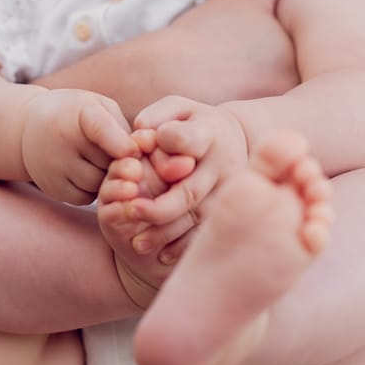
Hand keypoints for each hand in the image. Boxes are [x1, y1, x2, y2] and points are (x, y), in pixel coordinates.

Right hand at [20, 88, 135, 204]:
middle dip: (117, 162)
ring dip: (105, 178)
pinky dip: (90, 190)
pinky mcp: (51, 187)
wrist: (30, 128)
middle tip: (113, 153)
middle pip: (108, 164)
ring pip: (98, 185)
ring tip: (97, 162)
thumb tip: (140, 157)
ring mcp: (54, 166)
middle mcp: (62, 140)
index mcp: (80, 113)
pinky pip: (85, 198)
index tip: (133, 152)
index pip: (101, 130)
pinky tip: (84, 173)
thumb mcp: (100, 108)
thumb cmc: (76, 115)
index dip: (121, 144)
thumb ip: (123, 129)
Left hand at [124, 98, 249, 240]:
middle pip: (190, 191)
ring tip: (137, 243)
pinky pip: (206, 234)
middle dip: (159, 206)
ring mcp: (228, 191)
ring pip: (197, 218)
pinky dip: (184, 247)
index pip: (186, 139)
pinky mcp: (228, 210)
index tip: (140, 146)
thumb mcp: (177, 109)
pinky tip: (162, 256)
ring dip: (165, 233)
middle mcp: (224, 164)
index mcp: (209, 132)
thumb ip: (155, 116)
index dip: (166, 144)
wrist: (233, 140)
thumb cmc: (192, 123)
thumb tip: (139, 135)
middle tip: (131, 211)